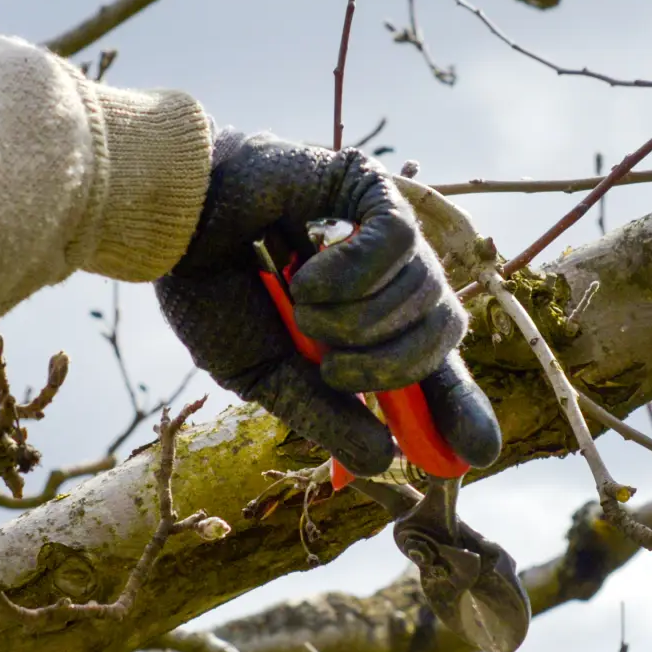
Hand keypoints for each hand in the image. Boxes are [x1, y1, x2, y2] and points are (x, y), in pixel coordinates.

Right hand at [155, 131, 500, 476]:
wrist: (172, 225)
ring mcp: (386, 234)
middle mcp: (390, 284)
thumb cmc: (212, 293)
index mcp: (369, 333)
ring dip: (351, 317)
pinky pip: (398, 242)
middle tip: (333, 368)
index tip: (480, 454)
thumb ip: (323, 414)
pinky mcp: (372, 190)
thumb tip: (384, 461)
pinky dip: (348, 272)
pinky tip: (302, 266)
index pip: (438, 372)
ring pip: (422, 290)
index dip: (462, 410)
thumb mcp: (264, 375)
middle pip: (443, 334)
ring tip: (298, 302)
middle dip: (390, 367)